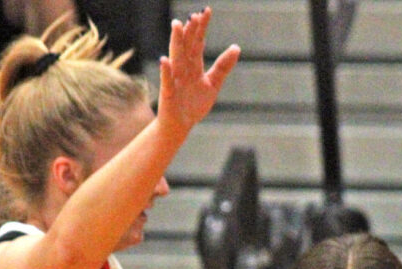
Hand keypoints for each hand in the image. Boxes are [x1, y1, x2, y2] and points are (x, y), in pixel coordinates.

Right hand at [159, 7, 240, 134]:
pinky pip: (166, 80)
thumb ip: (223, 66)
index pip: (198, 43)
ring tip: (177, 25)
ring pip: (176, 58)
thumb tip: (236, 47)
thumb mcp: (213, 84)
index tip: (207, 11)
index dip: (202, 28)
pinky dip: (166, 71)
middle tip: (194, 16)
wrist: (181, 125)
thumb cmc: (194, 104)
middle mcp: (183, 69)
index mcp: (194, 66)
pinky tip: (165, 60)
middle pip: (187, 46)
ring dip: (176, 42)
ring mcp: (175, 80)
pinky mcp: (168, 93)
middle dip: (190, 31)